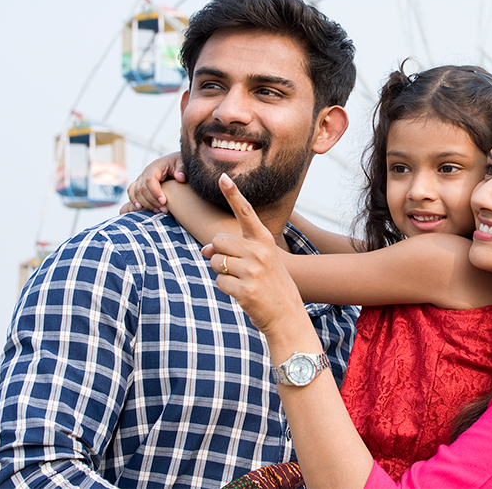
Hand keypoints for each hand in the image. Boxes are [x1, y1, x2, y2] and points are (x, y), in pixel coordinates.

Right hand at [124, 152, 184, 212]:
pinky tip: (141, 208)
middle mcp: (146, 171)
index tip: (164, 201)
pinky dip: (134, 200)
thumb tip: (180, 178)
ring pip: (136, 192)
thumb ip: (182, 169)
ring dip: (146, 204)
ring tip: (159, 211)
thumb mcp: (183, 162)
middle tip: (165, 210)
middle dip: (153, 201)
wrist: (175, 162)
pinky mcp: (140, 183)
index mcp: (156, 166)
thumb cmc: (179, 163)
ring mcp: (142, 177)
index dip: (155, 191)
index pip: (150, 179)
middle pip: (142, 188)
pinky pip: (131, 191)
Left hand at [202, 174, 304, 336]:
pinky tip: (242, 294)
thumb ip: (233, 250)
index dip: (233, 194)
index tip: (222, 177)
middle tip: (239, 269)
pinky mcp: (245, 290)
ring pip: (215, 262)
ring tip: (242, 281)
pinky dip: (226, 289)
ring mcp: (253, 271)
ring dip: (222, 273)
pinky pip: (219, 282)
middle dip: (220, 255)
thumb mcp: (258, 261)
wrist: (287, 314)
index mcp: (264, 240)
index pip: (246, 212)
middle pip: (218, 241)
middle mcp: (260, 252)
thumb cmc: (270, 284)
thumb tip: (204, 251)